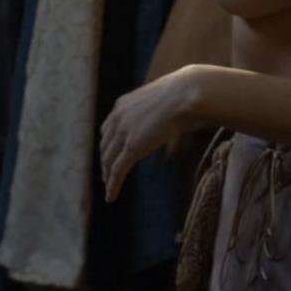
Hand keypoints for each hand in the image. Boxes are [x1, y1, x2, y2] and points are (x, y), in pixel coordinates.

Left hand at [99, 68, 198, 202]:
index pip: (107, 129)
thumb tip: (167, 114)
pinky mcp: (132, 147)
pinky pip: (118, 170)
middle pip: (105, 146)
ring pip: (109, 160)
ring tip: (109, 188)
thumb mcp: (159, 100)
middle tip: (107, 175)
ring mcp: (123, 133)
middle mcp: (118, 118)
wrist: (184, 94)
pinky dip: (113, 185)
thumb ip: (155, 109)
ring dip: (108, 176)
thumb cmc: (182, 94)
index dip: (107, 145)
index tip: (109, 155)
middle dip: (105, 162)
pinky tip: (111, 197)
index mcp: (122, 104)